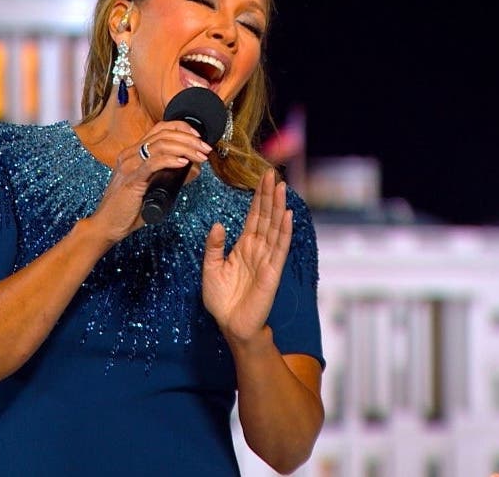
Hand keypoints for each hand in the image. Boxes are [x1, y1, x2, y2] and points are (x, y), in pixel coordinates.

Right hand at [87, 121, 211, 243]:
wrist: (107, 225)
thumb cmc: (127, 210)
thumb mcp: (151, 188)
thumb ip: (168, 176)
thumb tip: (192, 169)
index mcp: (133, 153)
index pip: (160, 129)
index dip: (182, 128)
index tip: (199, 138)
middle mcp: (130, 155)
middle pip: (164, 133)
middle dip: (190, 138)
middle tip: (205, 148)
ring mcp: (129, 166)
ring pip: (161, 145)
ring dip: (186, 148)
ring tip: (200, 156)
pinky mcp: (132, 179)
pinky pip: (153, 163)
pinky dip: (171, 160)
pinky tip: (184, 163)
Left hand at [201, 169, 292, 346]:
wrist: (230, 324)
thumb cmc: (222, 299)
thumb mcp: (211, 268)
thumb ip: (214, 246)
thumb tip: (218, 224)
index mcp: (243, 246)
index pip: (254, 216)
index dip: (258, 197)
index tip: (262, 178)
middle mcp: (258, 249)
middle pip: (266, 217)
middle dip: (269, 195)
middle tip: (272, 173)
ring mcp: (267, 259)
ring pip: (274, 227)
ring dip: (278, 207)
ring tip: (281, 187)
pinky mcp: (272, 272)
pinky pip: (279, 248)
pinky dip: (284, 231)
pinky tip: (287, 215)